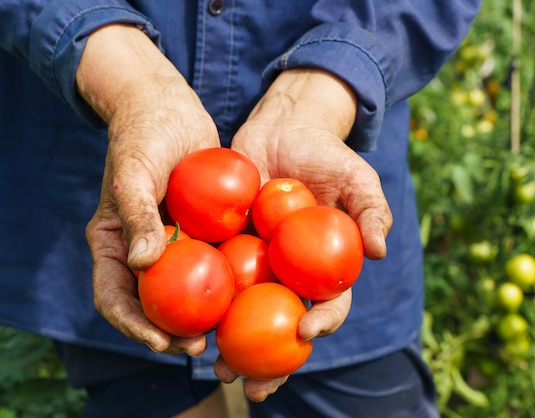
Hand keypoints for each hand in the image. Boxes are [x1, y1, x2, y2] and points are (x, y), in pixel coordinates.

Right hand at [78, 24, 219, 354]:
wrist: (169, 108)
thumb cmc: (143, 135)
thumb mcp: (134, 171)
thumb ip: (136, 215)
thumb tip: (142, 265)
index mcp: (114, 244)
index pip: (115, 297)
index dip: (134, 326)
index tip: (163, 341)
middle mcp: (143, 250)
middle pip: (153, 304)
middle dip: (173, 330)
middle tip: (201, 347)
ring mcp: (174, 243)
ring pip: (186, 290)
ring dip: (203, 314)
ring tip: (228, 330)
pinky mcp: (201, 231)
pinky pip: (212, 262)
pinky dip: (226, 280)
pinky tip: (251, 291)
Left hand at [218, 68, 392, 399]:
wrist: (282, 130)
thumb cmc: (326, 154)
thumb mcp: (357, 177)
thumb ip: (372, 211)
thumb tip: (379, 252)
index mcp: (324, 267)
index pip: (329, 303)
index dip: (322, 321)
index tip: (307, 329)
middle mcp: (291, 275)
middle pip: (282, 326)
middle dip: (271, 365)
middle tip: (254, 386)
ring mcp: (258, 266)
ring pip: (245, 315)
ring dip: (232, 347)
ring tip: (216, 369)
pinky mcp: (227, 249)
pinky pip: (215, 280)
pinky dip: (204, 305)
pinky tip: (190, 324)